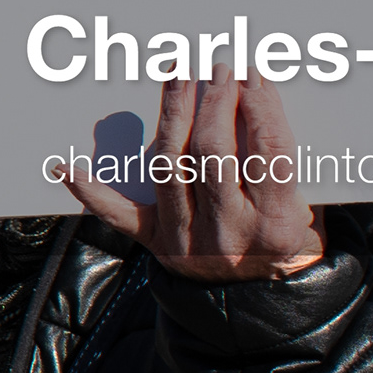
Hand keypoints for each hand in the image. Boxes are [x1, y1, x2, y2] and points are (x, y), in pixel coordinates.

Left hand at [59, 77, 324, 280]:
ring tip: (178, 77)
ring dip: (172, 115)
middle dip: (216, 103)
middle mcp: (229, 233)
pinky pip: (117, 214)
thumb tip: (263, 99)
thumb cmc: (285, 241)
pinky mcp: (155, 243)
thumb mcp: (307, 210)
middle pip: (214, 153)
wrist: (257, 304)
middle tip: (218, 69)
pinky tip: (66, 165)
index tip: (255, 75)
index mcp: (276, 225)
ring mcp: (186, 239)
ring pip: (170, 167)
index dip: (262, 108)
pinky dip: (90, 190)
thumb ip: (286, 165)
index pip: (270, 153)